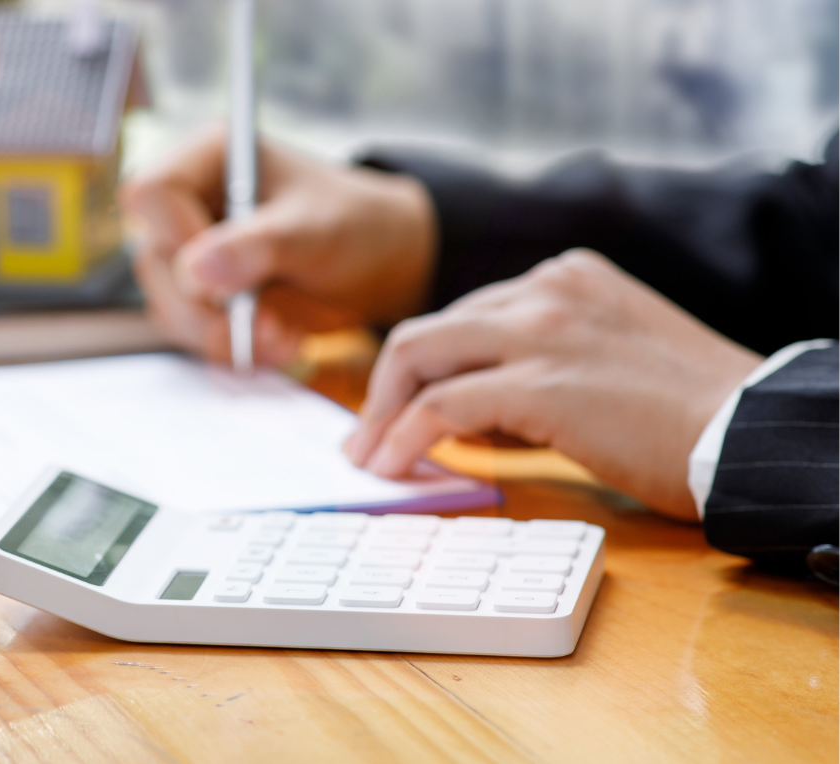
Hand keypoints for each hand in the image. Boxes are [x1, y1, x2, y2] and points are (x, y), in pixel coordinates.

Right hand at [120, 127, 437, 364]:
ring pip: (168, 304)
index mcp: (208, 159)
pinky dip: (229, 348)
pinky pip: (189, 332)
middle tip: (265, 326)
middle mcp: (186, 205)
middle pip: (156, 259)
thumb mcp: (314, 229)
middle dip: (209, 306)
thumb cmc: (351, 224)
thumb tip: (195, 270)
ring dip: (221, 335)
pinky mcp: (197, 298)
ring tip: (280, 339)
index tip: (224, 272)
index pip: (153, 192)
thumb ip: (257, 245)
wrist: (374, 265)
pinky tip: (274, 344)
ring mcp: (187, 255)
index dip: (177, 234)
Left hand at [344, 249, 763, 520]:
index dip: (423, 370)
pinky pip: (441, 406)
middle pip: (426, 332)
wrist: (750, 431)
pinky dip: (404, 438)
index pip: (464, 317)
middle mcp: (546, 289)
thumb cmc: (690, 414)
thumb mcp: (605, 361)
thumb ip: (536, 370)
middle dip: (383, 389)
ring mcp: (540, 331)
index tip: (397, 409)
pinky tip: (394, 466)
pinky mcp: (539, 383)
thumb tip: (461, 417)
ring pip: (418, 357)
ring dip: (381, 414)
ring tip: (370, 459)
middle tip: (365, 438)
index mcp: (565, 278)